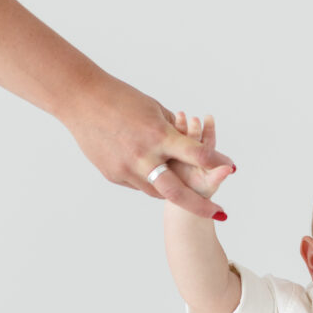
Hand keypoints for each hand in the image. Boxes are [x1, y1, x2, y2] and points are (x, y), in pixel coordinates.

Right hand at [62, 72, 235, 217]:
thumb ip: (175, 132)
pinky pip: (138, 185)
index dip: (215, 162)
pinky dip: (149, 180)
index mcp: (158, 134)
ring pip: (158, 191)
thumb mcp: (154, 110)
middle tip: (219, 214)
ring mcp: (126, 168)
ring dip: (173, 191)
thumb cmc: (122, 98)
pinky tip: (150, 171)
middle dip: (200, 205)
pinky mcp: (113, 174)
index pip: (195, 153)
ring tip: (187, 194)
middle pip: (176, 190)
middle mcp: (143, 155)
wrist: (81, 101)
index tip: (231, 169)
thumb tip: (194, 146)